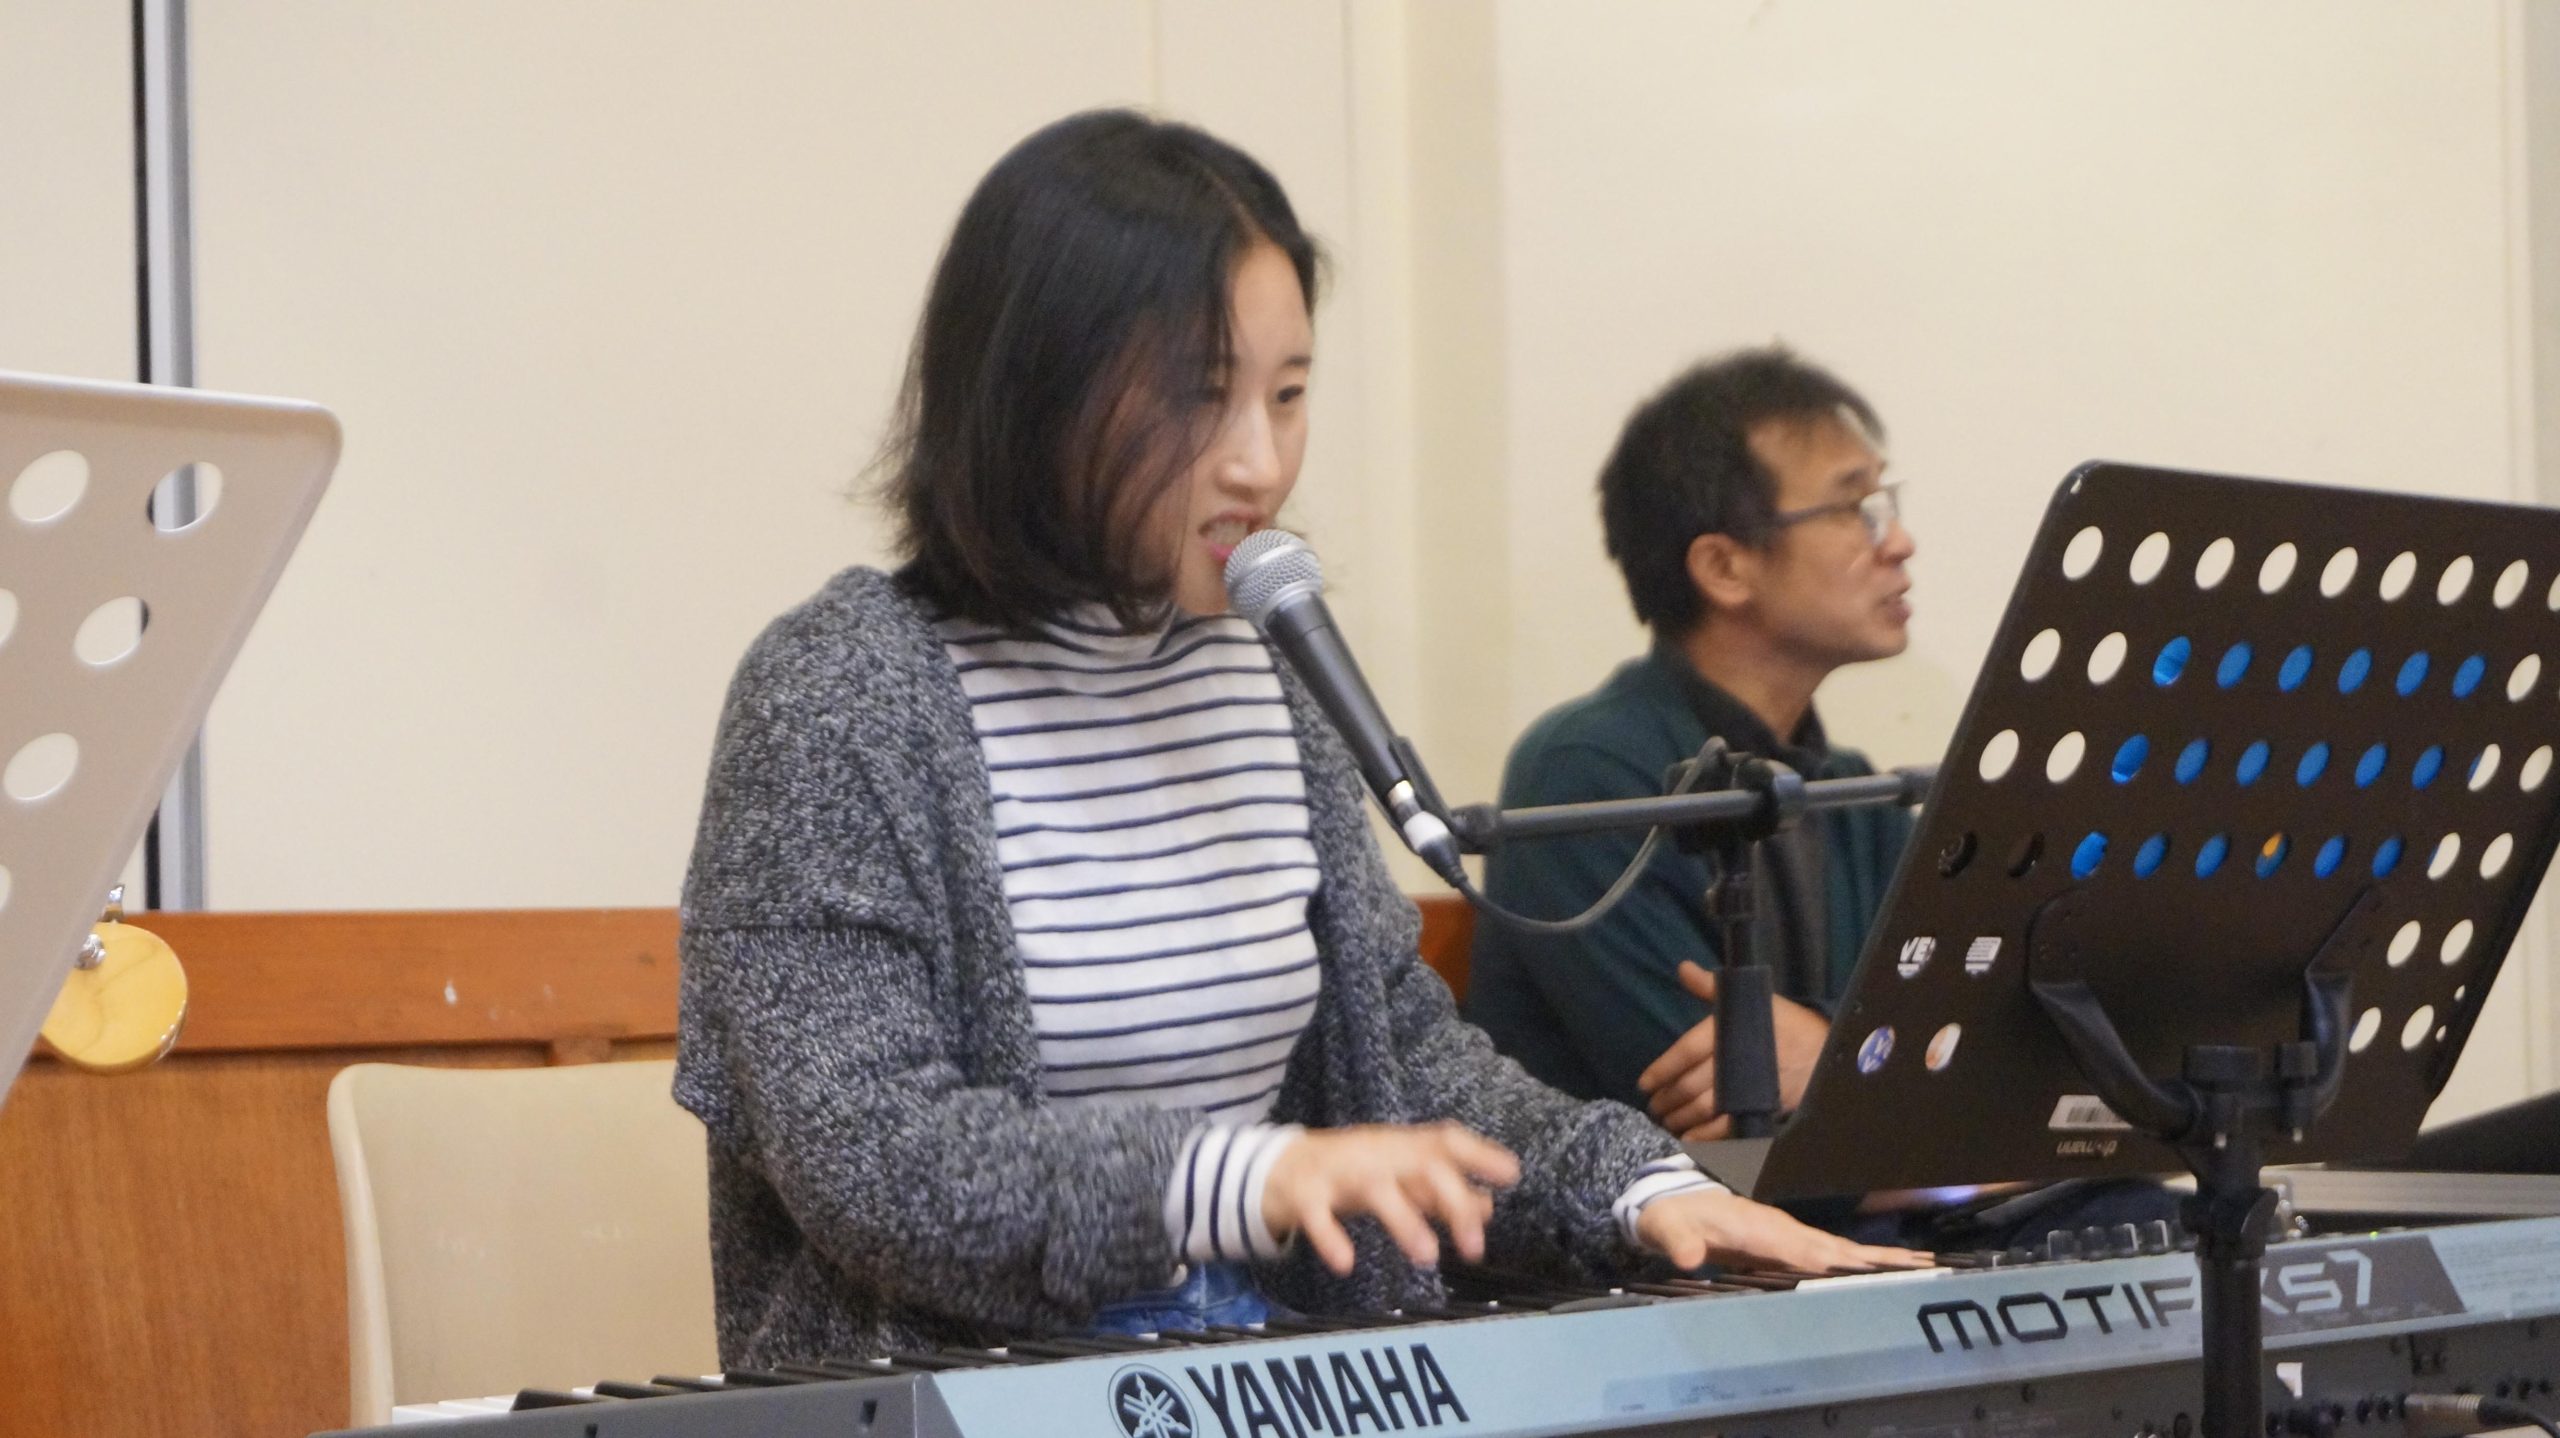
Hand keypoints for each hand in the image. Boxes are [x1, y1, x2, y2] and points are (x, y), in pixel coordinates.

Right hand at [1261, 1123, 1520, 1274]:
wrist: (1276, 1167)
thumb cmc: (1350, 1172)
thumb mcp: (1397, 1175)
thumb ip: (1440, 1192)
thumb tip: (1490, 1205)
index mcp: (1400, 1149)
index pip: (1445, 1142)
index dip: (1478, 1154)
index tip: (1511, 1175)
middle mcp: (1376, 1154)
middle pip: (1421, 1165)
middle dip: (1452, 1202)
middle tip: (1475, 1248)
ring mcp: (1339, 1172)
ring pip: (1376, 1188)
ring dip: (1404, 1220)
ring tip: (1426, 1256)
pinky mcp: (1304, 1195)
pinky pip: (1317, 1214)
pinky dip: (1330, 1237)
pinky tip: (1346, 1264)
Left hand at [1634, 1188, 1931, 1273]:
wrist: (1669, 1201)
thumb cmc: (1670, 1216)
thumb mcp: (1666, 1227)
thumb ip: (1677, 1241)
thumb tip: (1688, 1257)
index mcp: (1758, 1227)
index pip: (1803, 1249)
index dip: (1835, 1261)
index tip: (1871, 1271)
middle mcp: (1780, 1229)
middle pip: (1835, 1248)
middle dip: (1877, 1258)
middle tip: (1923, 1266)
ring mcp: (1787, 1236)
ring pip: (1839, 1251)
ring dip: (1878, 1260)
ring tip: (1921, 1267)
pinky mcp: (1788, 1246)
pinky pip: (1829, 1257)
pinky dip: (1859, 1264)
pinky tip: (1881, 1274)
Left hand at [1636, 961, 1831, 1139]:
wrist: (1824, 1048)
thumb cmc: (1784, 1022)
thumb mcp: (1752, 999)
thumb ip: (1712, 988)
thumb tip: (1683, 968)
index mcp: (1729, 1032)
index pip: (1686, 1051)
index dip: (1662, 1069)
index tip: (1644, 1083)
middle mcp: (1735, 1061)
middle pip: (1690, 1085)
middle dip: (1667, 1098)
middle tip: (1653, 1106)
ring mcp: (1748, 1088)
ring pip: (1704, 1108)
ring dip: (1680, 1117)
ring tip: (1666, 1121)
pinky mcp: (1762, 1108)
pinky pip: (1728, 1127)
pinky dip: (1705, 1136)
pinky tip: (1690, 1138)